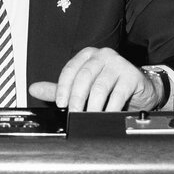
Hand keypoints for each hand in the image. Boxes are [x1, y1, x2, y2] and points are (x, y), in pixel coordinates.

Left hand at [28, 47, 160, 111]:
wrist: (140, 89)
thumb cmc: (110, 86)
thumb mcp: (82, 87)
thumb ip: (58, 89)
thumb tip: (34, 89)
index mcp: (87, 55)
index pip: (70, 69)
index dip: (62, 88)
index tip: (60, 104)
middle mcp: (102, 55)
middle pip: (84, 77)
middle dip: (76, 99)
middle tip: (73, 115)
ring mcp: (118, 64)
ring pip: (99, 87)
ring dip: (92, 106)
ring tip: (88, 118)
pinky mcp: (131, 76)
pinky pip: (117, 94)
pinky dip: (110, 108)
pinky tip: (106, 116)